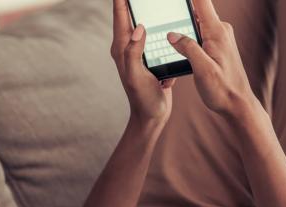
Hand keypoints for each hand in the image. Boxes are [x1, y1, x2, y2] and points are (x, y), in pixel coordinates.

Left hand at [111, 0, 175, 123]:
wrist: (152, 116)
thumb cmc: (143, 99)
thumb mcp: (137, 76)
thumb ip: (134, 52)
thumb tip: (138, 28)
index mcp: (121, 48)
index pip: (120, 16)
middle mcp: (128, 47)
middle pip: (131, 16)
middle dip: (135, 2)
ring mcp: (139, 52)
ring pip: (145, 25)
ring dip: (149, 13)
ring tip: (155, 3)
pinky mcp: (150, 58)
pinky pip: (156, 39)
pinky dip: (160, 30)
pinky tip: (165, 20)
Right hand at [167, 0, 257, 119]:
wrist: (237, 104)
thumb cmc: (222, 89)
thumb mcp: (202, 69)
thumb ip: (188, 48)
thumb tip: (171, 34)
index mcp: (216, 32)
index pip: (201, 2)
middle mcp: (219, 30)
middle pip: (196, 9)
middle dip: (179, 10)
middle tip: (158, 12)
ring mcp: (218, 37)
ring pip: (195, 22)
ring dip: (181, 23)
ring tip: (164, 27)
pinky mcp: (215, 46)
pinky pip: (198, 33)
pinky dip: (186, 35)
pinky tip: (175, 43)